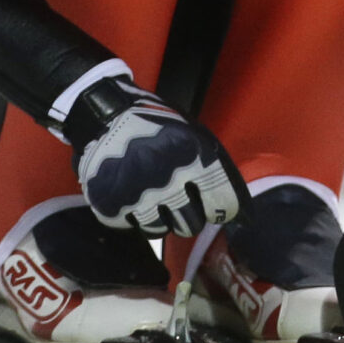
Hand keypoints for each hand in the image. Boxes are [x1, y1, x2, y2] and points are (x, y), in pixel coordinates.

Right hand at [61, 74, 247, 236]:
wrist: (103, 113)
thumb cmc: (155, 122)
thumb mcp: (191, 132)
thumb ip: (213, 165)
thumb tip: (240, 208)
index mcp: (194, 158)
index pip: (223, 203)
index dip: (222, 209)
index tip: (217, 208)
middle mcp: (169, 181)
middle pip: (191, 225)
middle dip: (188, 214)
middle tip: (178, 199)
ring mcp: (138, 196)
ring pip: (161, 229)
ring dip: (159, 216)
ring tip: (151, 194)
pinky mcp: (112, 206)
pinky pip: (132, 225)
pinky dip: (133, 214)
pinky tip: (131, 194)